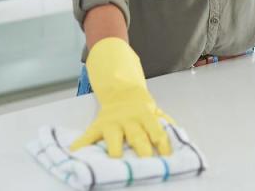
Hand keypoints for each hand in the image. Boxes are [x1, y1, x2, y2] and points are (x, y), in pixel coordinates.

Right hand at [70, 37, 174, 157]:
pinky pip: (88, 135)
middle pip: (136, 135)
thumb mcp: (156, 111)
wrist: (121, 92)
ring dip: (114, 148)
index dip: (162, 143)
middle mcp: (129, 120)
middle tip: (145, 161)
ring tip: (115, 159)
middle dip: (141, 148)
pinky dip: (80, 143)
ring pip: (113, 136)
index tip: (167, 157)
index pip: (156, 130)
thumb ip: (166, 122)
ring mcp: (112, 123)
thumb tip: (179, 136)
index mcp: (145, 115)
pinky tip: (75, 152)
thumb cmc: (142, 109)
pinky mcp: (98, 125)